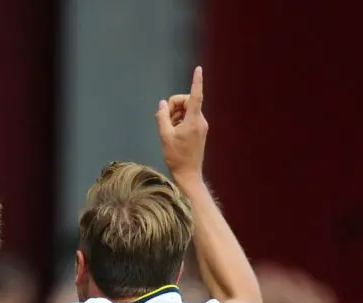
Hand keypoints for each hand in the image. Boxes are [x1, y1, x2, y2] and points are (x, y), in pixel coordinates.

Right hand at [155, 66, 207, 181]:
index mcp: (194, 120)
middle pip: (187, 102)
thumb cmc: (176, 156)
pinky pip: (188, 118)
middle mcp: (200, 120)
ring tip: (168, 130)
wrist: (188, 173)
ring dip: (175, 115)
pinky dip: (179, 121)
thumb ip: (162, 118)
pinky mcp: (199, 131)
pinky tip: (173, 132)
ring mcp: (201, 126)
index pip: (195, 95)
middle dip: (174, 107)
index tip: (198, 69)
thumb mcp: (165, 136)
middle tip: (164, 120)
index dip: (196, 81)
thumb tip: (162, 104)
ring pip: (187, 111)